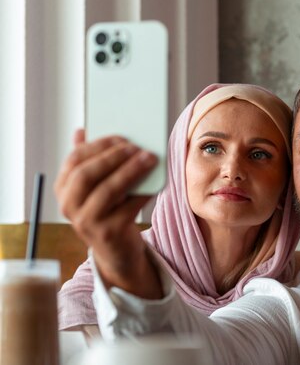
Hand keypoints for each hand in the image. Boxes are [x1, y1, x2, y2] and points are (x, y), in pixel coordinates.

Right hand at [55, 129, 162, 297]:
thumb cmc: (109, 209)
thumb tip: (81, 131)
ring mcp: (87, 222)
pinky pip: (128, 207)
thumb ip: (89, 161)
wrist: (117, 250)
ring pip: (108, 190)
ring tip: (149, 158)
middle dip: (112, 157)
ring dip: (130, 171)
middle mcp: (69, 207)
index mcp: (64, 190)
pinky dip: (143, 192)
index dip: (97, 145)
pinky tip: (155, 182)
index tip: (120, 136)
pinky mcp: (108, 234)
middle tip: (136, 146)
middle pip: (86, 175)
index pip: (74, 160)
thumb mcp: (94, 188)